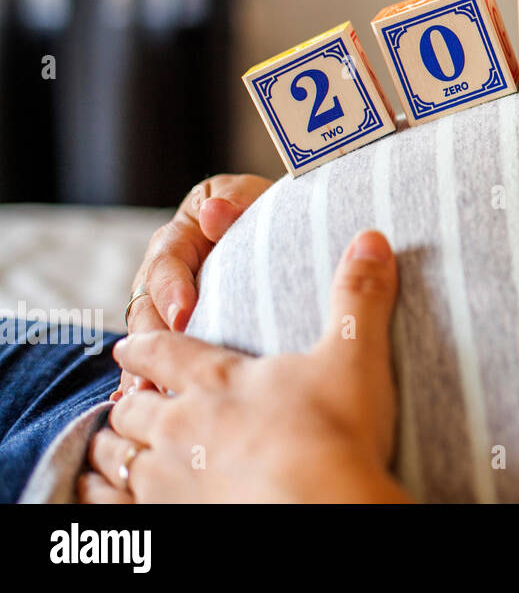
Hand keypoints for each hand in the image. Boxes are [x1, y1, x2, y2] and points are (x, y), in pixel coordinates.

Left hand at [81, 230, 410, 503]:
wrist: (320, 507)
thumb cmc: (336, 433)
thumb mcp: (355, 356)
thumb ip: (358, 298)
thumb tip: (372, 238)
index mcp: (218, 379)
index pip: (164, 352)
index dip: (144, 346)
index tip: (127, 345)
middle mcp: (181, 425)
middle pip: (134, 409)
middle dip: (129, 402)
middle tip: (128, 401)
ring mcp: (170, 478)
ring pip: (117, 460)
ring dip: (114, 452)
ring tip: (114, 453)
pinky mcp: (170, 520)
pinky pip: (117, 509)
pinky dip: (109, 500)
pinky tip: (119, 502)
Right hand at [115, 174, 271, 398]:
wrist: (289, 236)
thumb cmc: (272, 214)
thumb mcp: (257, 200)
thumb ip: (236, 203)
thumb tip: (215, 211)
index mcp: (181, 236)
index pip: (166, 263)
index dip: (171, 290)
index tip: (182, 315)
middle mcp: (166, 273)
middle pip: (147, 308)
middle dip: (152, 340)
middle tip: (159, 370)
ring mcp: (168, 306)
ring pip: (149, 338)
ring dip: (145, 366)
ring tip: (151, 394)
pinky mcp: (180, 335)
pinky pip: (160, 358)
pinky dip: (151, 378)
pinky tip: (148, 403)